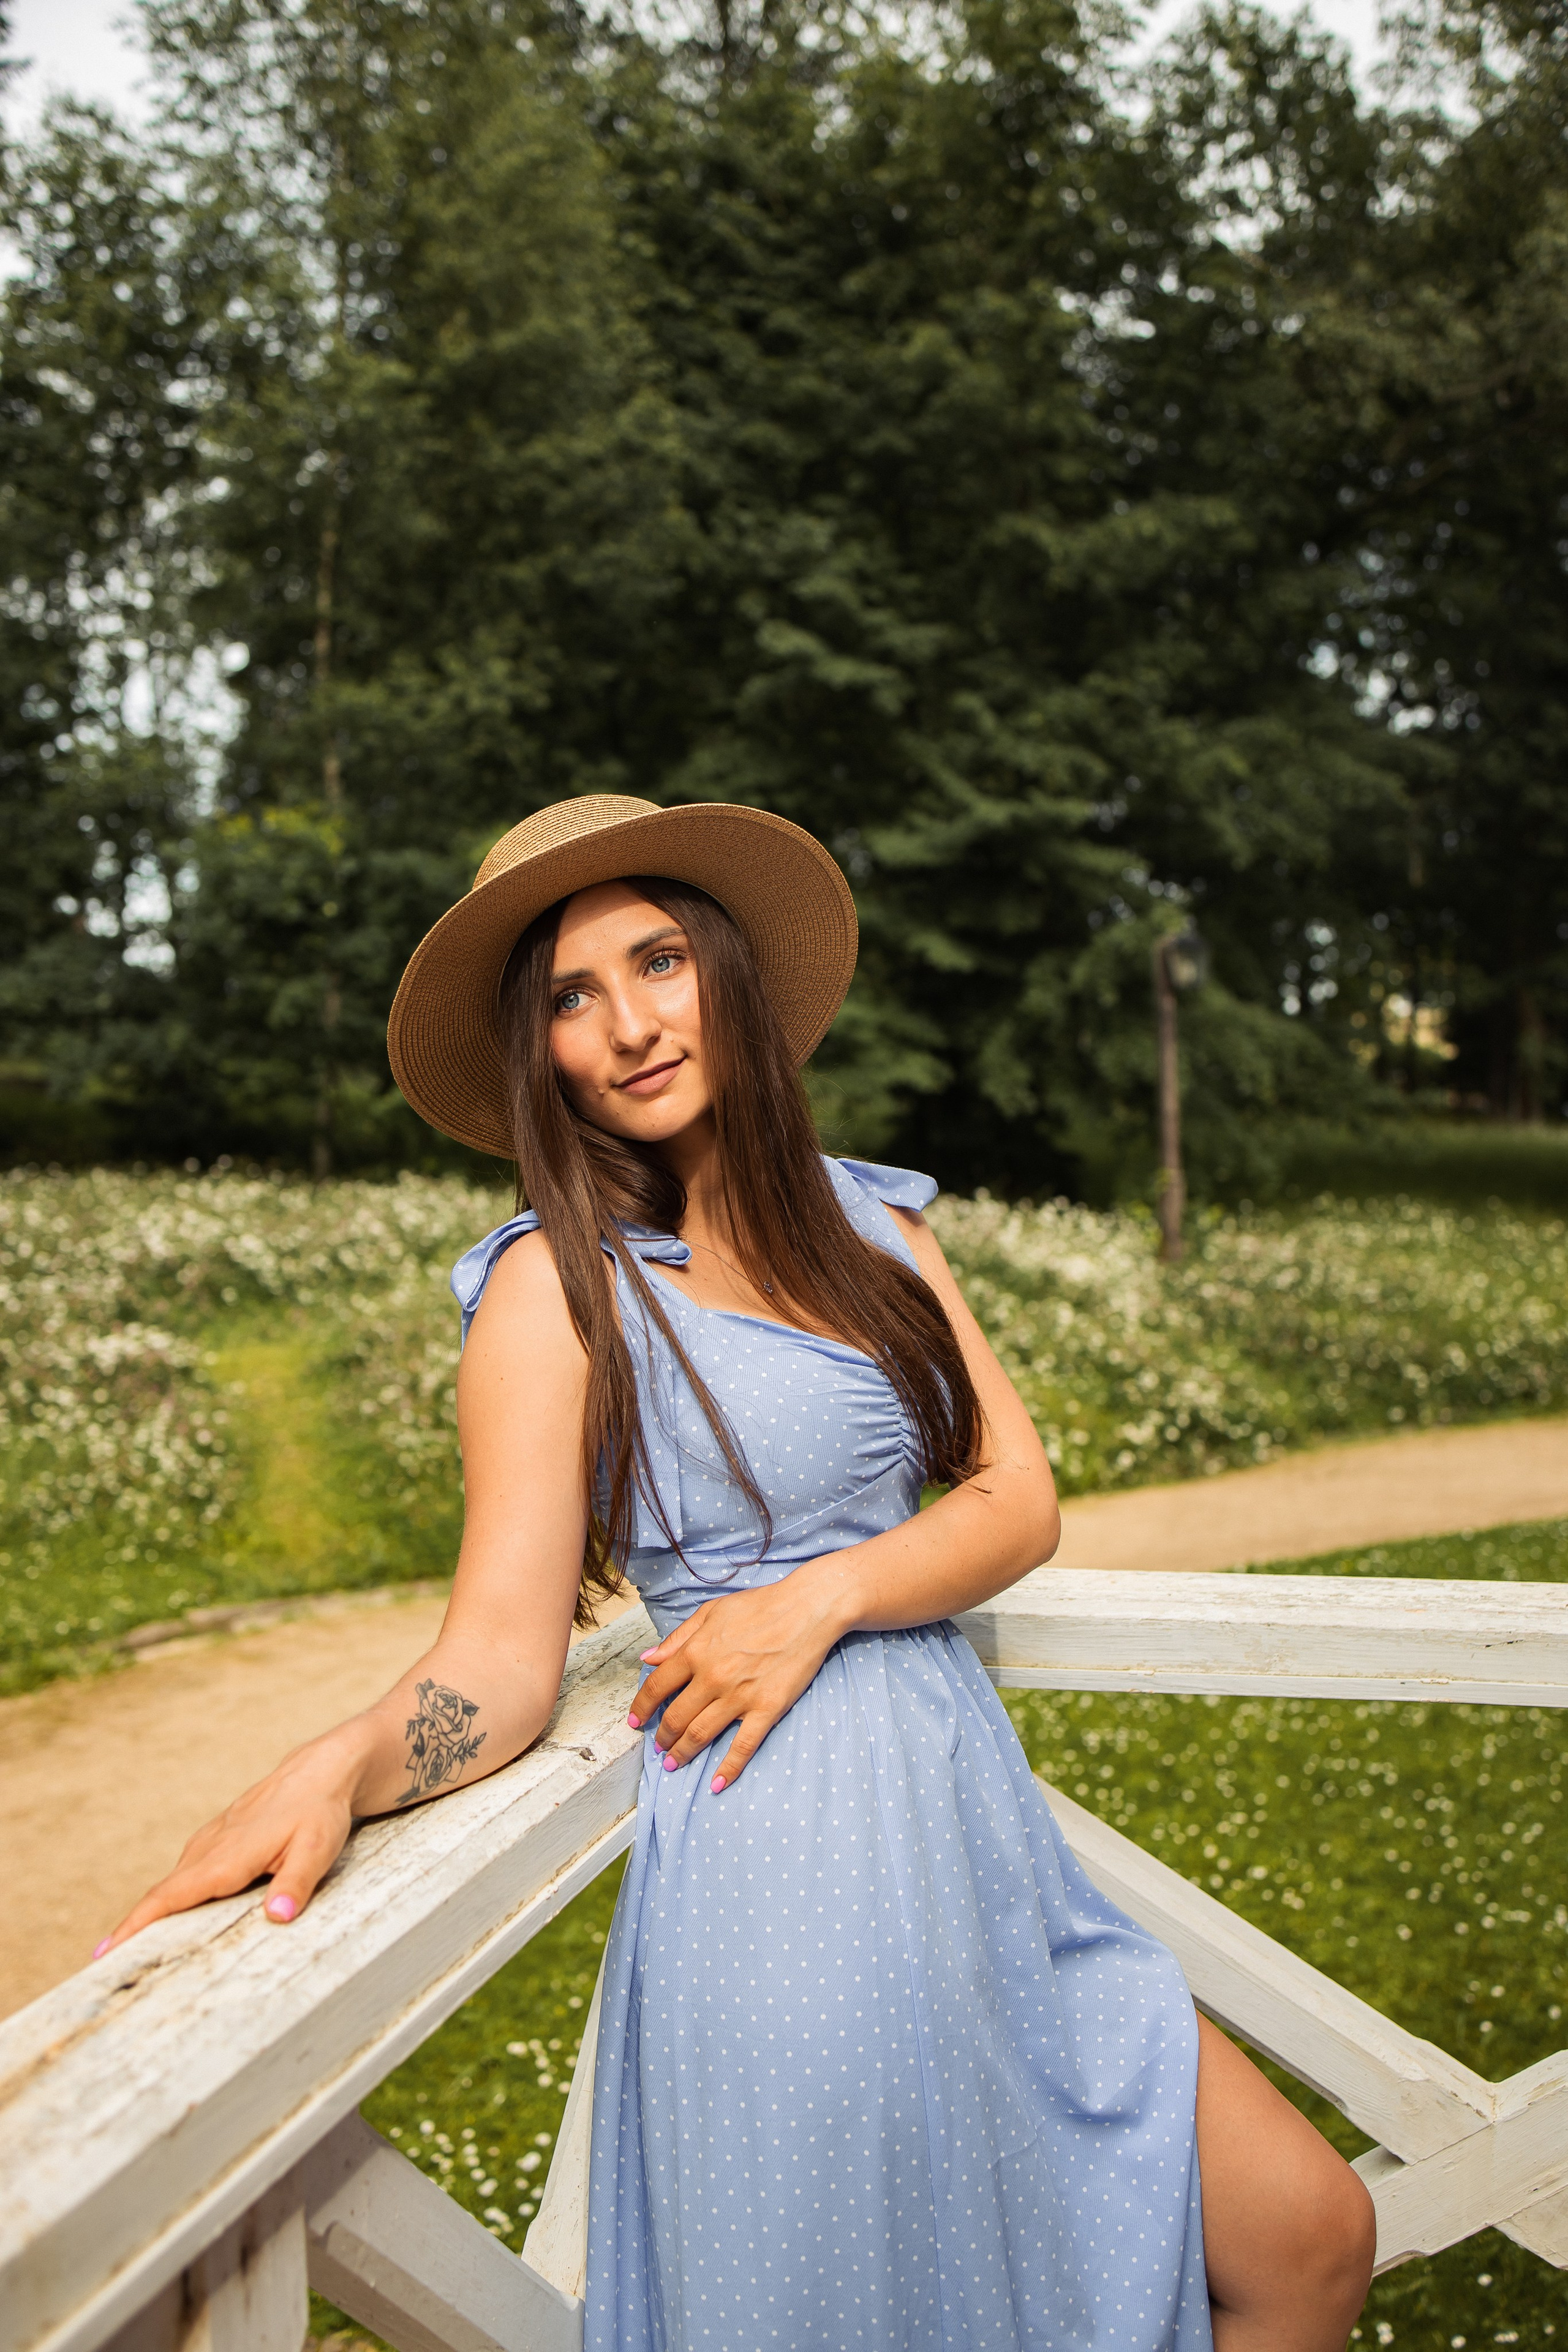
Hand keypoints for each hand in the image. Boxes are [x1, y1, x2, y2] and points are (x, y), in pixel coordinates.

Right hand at [93, 1727, 367, 1957]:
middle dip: (134, 1929)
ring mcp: (212, 1841)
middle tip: (108, 1968)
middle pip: (163, 1895)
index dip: (136, 1925)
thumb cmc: (319, 1812)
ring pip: (175, 1882)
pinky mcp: (220, 1838)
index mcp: (226, 1858)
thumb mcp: (317, 1850)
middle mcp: (210, 1849)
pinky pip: (189, 1871)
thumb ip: (295, 1884)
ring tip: (133, 1952)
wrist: (322, 1771)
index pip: (170, 1896)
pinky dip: (174, 1895)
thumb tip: (277, 1917)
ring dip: (153, 1913)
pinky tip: (174, 1915)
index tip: (105, 1951)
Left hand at [627, 1569, 852, 1792]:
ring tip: (673, 1763)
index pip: (657, 1686)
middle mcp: (712, 1678)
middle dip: (663, 1737)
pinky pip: (743, 1745)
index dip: (642, 1707)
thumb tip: (648, 1658)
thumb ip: (678, 1638)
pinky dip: (728, 1768)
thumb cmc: (759, 1606)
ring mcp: (739, 1696)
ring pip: (701, 1734)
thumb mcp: (711, 1612)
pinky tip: (717, 1784)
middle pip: (676, 1717)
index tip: (635, 1721)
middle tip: (658, 1749)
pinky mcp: (766, 1709)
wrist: (807, 1609)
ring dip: (683, 1753)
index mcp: (696, 1652)